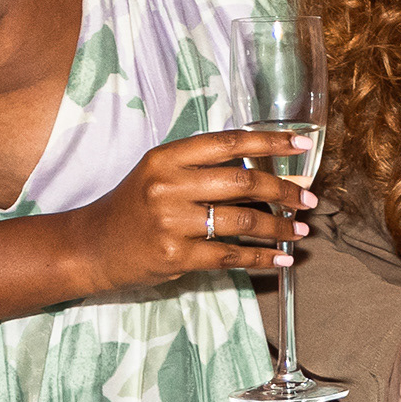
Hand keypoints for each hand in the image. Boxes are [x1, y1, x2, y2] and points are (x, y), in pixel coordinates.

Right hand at [61, 129, 311, 294]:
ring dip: (280, 227)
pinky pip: (231, 256)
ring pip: (244, 222)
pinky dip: (263, 258)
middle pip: (244, 183)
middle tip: (309, 198)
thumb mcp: (159, 174)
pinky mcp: (176, 256)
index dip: (270, 142)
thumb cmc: (133, 206)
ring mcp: (172, 223)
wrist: (91, 246)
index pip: (229, 143)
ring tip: (301, 229)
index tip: (302, 145)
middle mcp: (169, 186)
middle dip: (285, 191)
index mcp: (167, 158)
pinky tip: (282, 258)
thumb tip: (267, 171)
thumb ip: (203, 168)